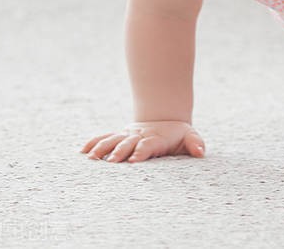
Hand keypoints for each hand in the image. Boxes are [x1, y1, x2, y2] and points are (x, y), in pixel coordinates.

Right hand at [82, 120, 204, 162]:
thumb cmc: (178, 134)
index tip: (134, 161)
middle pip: (127, 143)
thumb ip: (195, 143)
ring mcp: (127, 135)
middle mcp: (138, 136)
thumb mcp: (190, 136)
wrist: (164, 121)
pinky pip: (104, 137)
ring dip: (102, 148)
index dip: (141, 152)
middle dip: (119, 152)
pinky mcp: (119, 136)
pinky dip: (93, 143)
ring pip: (112, 140)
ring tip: (91, 158)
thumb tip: (200, 152)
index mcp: (155, 139)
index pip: (147, 145)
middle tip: (111, 162)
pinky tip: (82, 151)